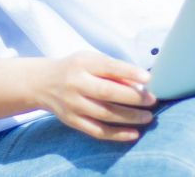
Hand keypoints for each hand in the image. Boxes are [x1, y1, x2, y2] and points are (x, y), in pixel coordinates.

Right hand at [26, 51, 157, 140]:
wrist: (43, 83)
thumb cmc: (76, 69)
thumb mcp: (91, 60)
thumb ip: (113, 70)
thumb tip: (141, 84)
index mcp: (83, 64)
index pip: (109, 67)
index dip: (129, 73)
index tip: (148, 78)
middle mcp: (76, 84)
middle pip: (107, 92)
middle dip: (133, 98)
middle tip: (152, 100)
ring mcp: (73, 104)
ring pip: (105, 114)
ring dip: (129, 117)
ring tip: (148, 117)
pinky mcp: (72, 121)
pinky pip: (97, 131)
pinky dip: (116, 134)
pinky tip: (133, 133)